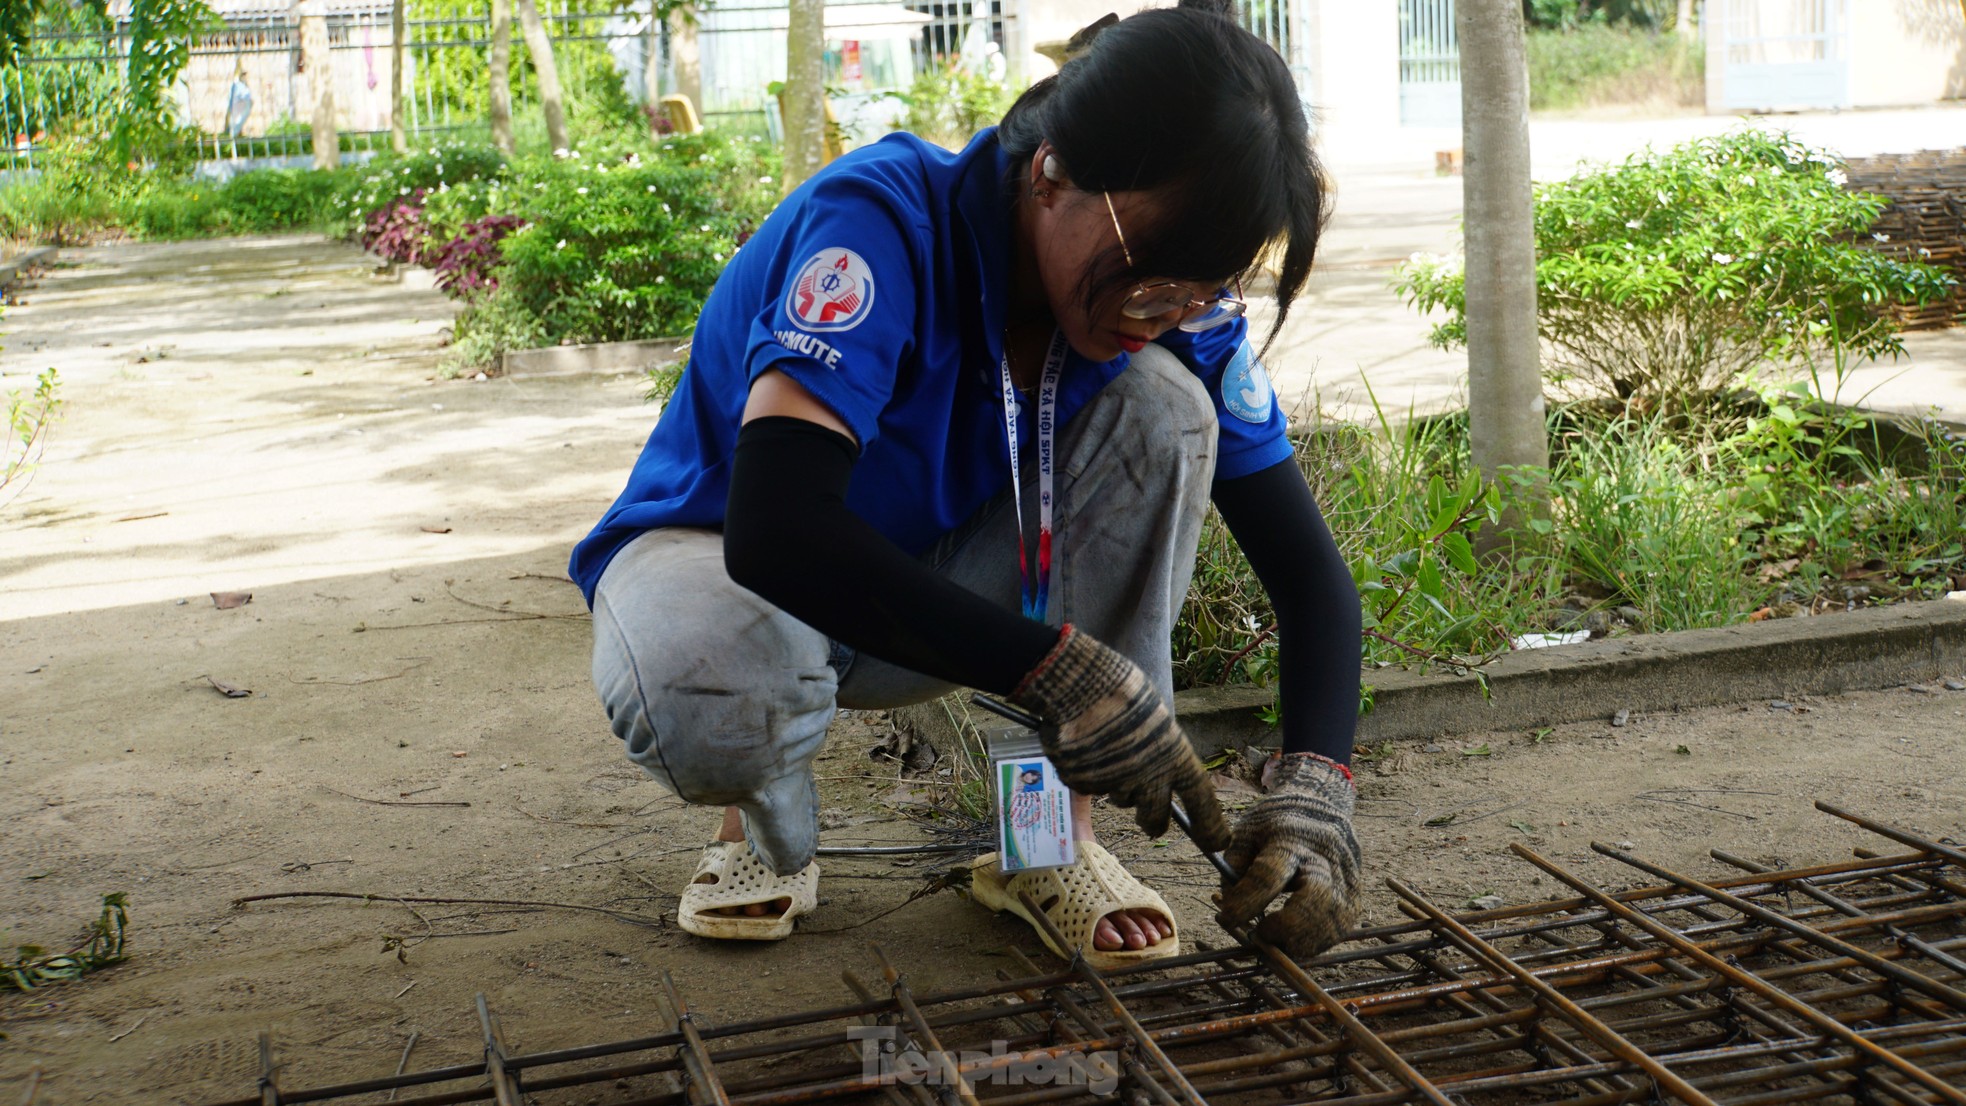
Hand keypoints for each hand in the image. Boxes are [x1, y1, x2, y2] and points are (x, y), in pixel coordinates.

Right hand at [1011, 624, 1230, 848]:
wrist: (1078, 684)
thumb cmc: (1122, 691)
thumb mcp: (1156, 719)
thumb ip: (1162, 751)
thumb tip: (1162, 767)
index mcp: (1175, 758)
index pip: (1202, 801)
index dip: (1212, 827)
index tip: (1218, 843)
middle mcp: (1147, 778)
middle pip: (1155, 820)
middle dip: (1152, 822)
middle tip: (1148, 820)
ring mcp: (1113, 785)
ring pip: (1119, 799)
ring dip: (1116, 785)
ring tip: (1107, 749)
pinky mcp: (1083, 785)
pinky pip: (1089, 786)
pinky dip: (1088, 771)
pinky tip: (1084, 745)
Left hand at [1216, 752, 1360, 959]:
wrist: (1320, 804)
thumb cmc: (1275, 822)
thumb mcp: (1246, 832)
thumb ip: (1233, 867)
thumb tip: (1229, 909)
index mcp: (1290, 836)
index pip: (1269, 875)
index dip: (1245, 902)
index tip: (1226, 918)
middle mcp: (1324, 856)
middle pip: (1316, 898)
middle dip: (1285, 927)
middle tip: (1261, 933)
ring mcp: (1346, 877)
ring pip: (1333, 921)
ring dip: (1300, 942)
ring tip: (1276, 939)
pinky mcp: (1356, 895)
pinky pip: (1339, 929)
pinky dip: (1315, 942)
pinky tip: (1295, 938)